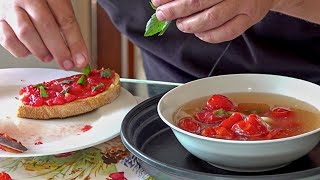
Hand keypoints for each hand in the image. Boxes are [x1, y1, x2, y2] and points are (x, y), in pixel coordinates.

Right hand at [0, 0, 87, 69]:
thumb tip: (78, 55)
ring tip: (48, 56)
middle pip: (46, 27)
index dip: (75, 43)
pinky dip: (22, 50)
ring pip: (26, 34)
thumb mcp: (58, 4)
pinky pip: (8, 40)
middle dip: (59, 50)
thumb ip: (66, 25)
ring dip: (40, 51)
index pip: (65, 20)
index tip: (82, 60)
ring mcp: (9, 8)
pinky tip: (31, 50)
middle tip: (67, 64)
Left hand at [151, 0, 278, 42]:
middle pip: (199, 1)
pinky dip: (209, 36)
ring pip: (212, 19)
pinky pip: (226, 33)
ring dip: (191, 25)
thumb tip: (168, 0)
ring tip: (181, 25)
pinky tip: (199, 33)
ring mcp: (244, 4)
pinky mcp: (250, 19)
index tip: (157, 1)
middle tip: (163, 15)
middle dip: (176, 10)